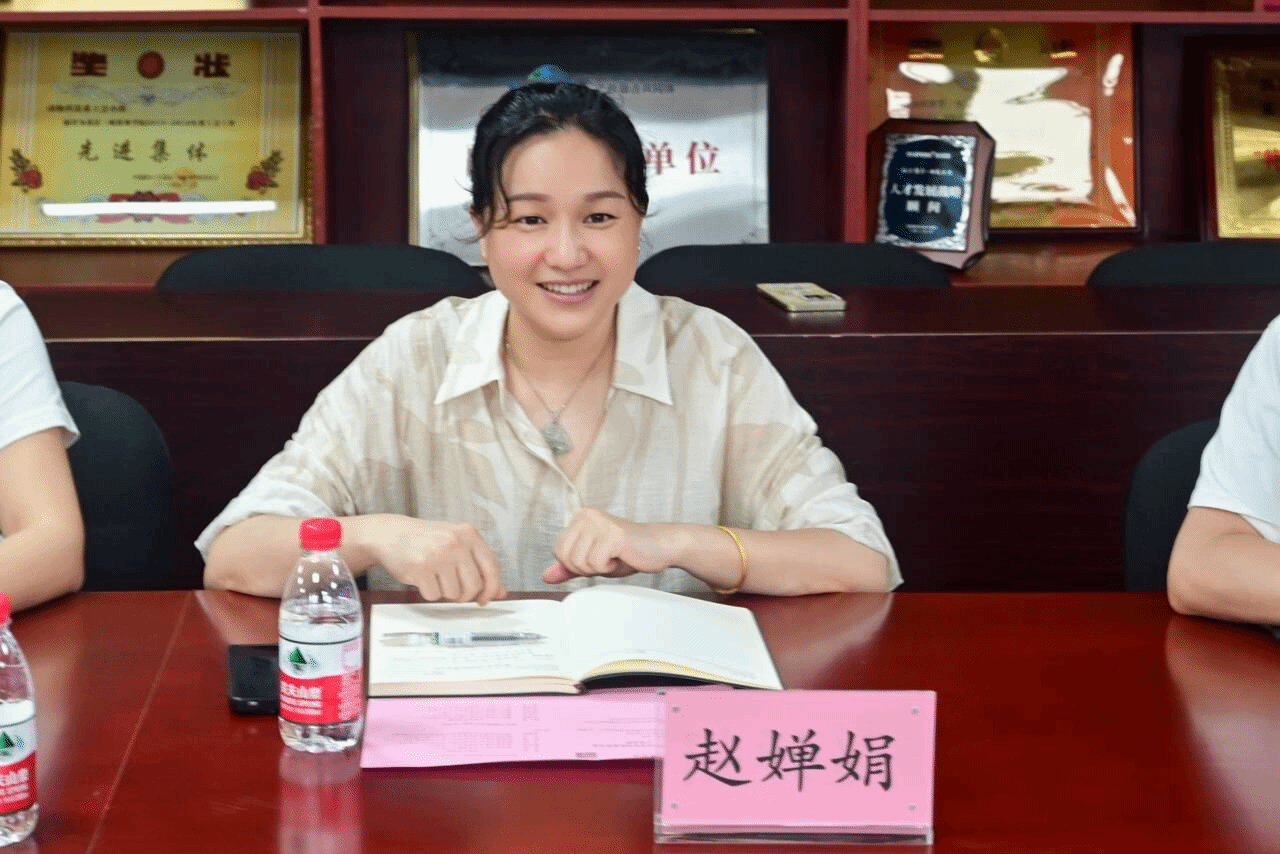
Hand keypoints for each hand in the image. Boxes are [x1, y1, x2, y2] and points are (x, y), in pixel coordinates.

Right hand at [359, 515, 505, 603]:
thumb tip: (500, 591)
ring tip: (434, 576)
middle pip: (474, 586)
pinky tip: (422, 578)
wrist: (389, 534)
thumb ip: (478, 565)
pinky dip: (429, 593)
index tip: (486, 598)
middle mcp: (456, 542)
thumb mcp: (455, 544)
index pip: (492, 568)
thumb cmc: (425, 540)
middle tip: (456, 592)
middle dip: (466, 595)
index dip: (492, 588)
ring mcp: (438, 555)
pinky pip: (434, 595)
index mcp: (468, 534)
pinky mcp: (421, 568)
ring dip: (444, 592)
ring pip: (454, 593)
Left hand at [543, 508, 674, 584]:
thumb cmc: (630, 552)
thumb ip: (569, 567)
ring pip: (579, 562)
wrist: (660, 546)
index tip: (595, 559)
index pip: (557, 550)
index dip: (574, 564)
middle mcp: (587, 515)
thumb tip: (546, 576)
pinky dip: (608, 568)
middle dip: (584, 568)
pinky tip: (620, 558)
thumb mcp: (593, 560)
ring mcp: (600, 523)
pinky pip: (596, 563)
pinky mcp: (613, 534)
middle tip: (604, 560)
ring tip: (613, 558)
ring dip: (597, 568)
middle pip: (565, 556)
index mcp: (580, 517)